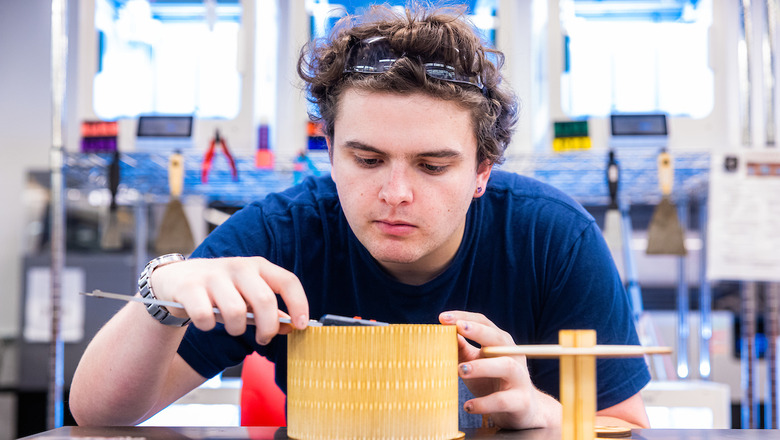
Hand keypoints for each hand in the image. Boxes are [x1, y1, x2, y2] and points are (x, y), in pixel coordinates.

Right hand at [150, 256, 309, 344]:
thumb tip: (293, 325)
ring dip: (236, 329)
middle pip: (264, 300)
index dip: (299, 304)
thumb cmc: (220, 290)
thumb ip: (270, 310)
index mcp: (258, 266)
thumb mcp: (248, 294)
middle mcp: (238, 266)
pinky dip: (208, 326)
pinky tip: (206, 322)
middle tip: (263, 339)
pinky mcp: (190, 287)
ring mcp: (213, 275)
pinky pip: (206, 317)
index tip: (301, 325)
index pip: (287, 281)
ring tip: (232, 328)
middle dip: (267, 327)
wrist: (176, 279)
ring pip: (235, 311)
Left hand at [439, 311, 560, 429]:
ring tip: (460, 370)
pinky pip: (503, 400)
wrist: (522, 410)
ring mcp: (520, 377)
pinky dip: (484, 403)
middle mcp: (513, 355)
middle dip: (478, 331)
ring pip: (506, 366)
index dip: (464, 318)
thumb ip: (461, 349)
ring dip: (482, 366)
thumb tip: (441, 334)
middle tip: (457, 328)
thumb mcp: (474, 363)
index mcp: (500, 343)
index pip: (484, 323)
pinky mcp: (521, 401)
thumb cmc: (491, 382)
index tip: (442, 318)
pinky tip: (468, 406)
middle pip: (498, 338)